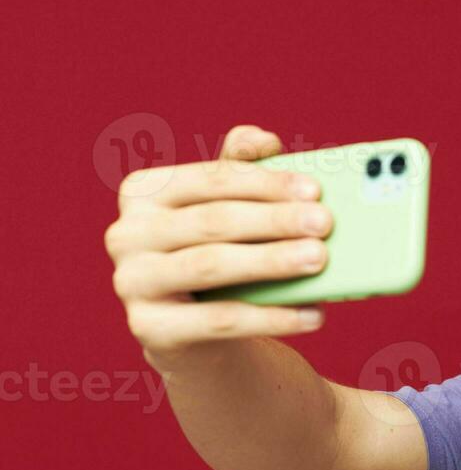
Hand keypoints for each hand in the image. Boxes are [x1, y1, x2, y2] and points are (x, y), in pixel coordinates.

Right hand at [104, 124, 333, 369]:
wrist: (196, 332)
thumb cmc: (217, 254)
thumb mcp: (226, 210)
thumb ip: (241, 169)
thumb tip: (264, 137)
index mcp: (143, 192)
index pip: (211, 179)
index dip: (266, 182)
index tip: (315, 190)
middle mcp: (126, 234)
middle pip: (212, 221)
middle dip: (274, 220)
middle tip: (325, 223)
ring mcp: (131, 282)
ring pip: (210, 265)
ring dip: (272, 261)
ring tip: (319, 259)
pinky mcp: (150, 328)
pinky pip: (220, 320)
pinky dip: (272, 317)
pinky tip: (313, 315)